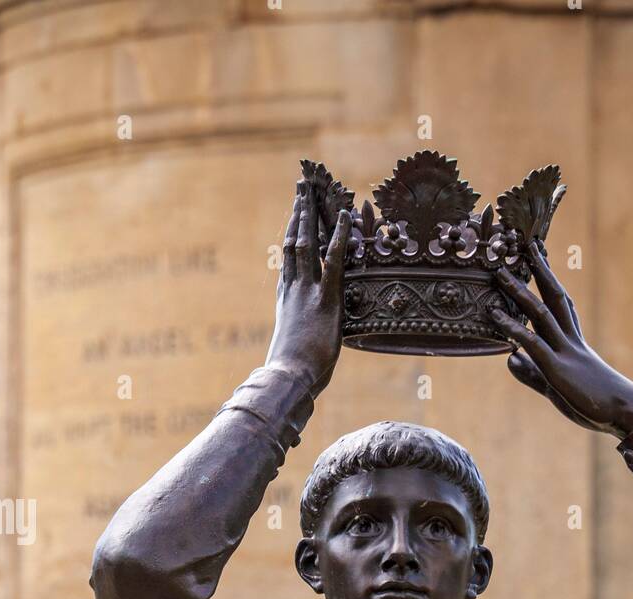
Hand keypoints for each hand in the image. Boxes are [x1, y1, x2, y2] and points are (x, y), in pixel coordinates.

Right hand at [265, 179, 350, 396]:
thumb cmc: (289, 374)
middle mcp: (293, 288)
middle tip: (301, 187)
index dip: (291, 232)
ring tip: (314, 188)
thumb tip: (296, 349)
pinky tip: (347, 216)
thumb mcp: (291, 350)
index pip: (288, 258)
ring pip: (307, 242)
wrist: (287, 377)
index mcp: (285, 299)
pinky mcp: (326, 299)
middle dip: (298, 212)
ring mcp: (308, 291)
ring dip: (311, 213)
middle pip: (294, 241)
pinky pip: (335, 260)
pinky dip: (341, 236)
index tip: (294, 213)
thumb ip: (296, 339)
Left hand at [489, 245, 632, 437]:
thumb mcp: (556, 388)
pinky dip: (513, 329)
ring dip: (519, 292)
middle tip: (525, 245)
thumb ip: (532, 373)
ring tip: (500, 272)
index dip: (547, 281)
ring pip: (540, 314)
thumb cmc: (596, 404)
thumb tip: (509, 359)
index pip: (560, 306)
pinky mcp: (558, 370)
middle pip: (552, 297)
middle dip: (539, 271)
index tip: (538, 259)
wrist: (627, 413)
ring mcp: (564, 352)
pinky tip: (496, 316)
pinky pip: (533, 344)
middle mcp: (569, 341)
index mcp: (573, 344)